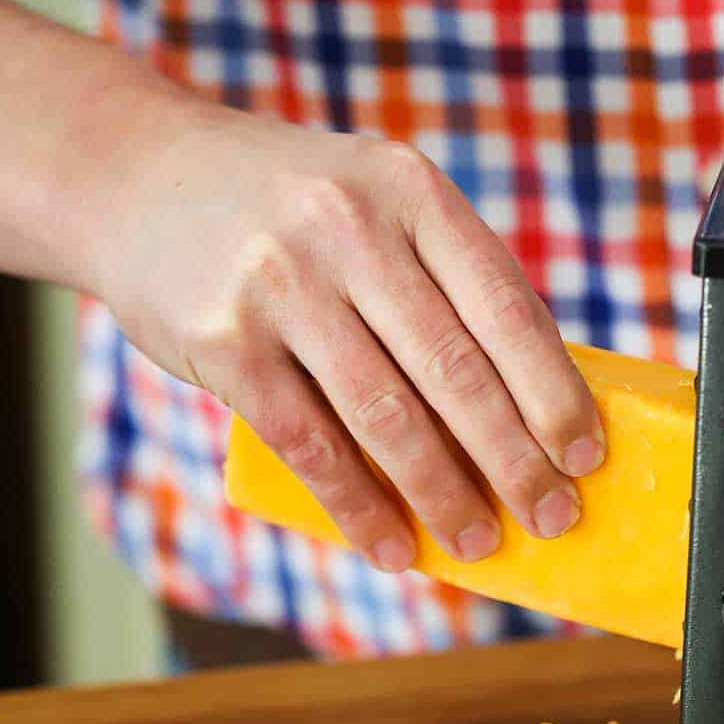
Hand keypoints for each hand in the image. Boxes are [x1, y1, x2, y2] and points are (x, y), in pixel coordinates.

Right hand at [94, 102, 603, 570]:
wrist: (137, 174)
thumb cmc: (293, 212)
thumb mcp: (379, 205)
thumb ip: (446, 285)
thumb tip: (531, 408)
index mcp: (411, 192)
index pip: (507, 308)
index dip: (555, 393)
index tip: (586, 457)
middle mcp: (350, 228)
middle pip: (456, 371)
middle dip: (515, 460)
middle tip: (552, 518)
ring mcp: (282, 284)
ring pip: (387, 417)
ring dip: (444, 496)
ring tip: (481, 543)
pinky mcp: (225, 341)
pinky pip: (311, 446)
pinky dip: (360, 509)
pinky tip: (394, 549)